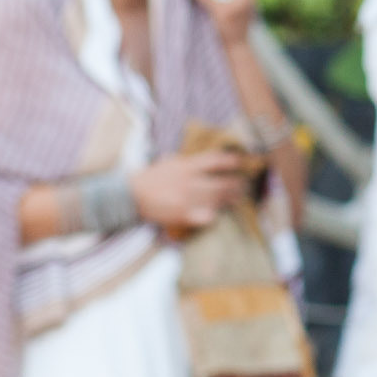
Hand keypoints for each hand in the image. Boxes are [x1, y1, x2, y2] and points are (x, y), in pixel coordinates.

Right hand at [130, 150, 246, 233]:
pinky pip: (207, 216)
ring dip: (230, 199)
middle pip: (222, 183)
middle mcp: (190, 182)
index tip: (241, 163)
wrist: (131, 195)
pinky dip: (214, 215)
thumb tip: (208, 159)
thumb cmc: (151, 177)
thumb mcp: (170, 162)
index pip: (216, 161)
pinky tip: (218, 214)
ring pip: (217, 200)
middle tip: (244, 185)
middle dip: (236, 184)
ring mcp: (188, 200)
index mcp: (187, 166)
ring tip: (238, 198)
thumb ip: (189, 161)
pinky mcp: (184, 215)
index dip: (232, 162)